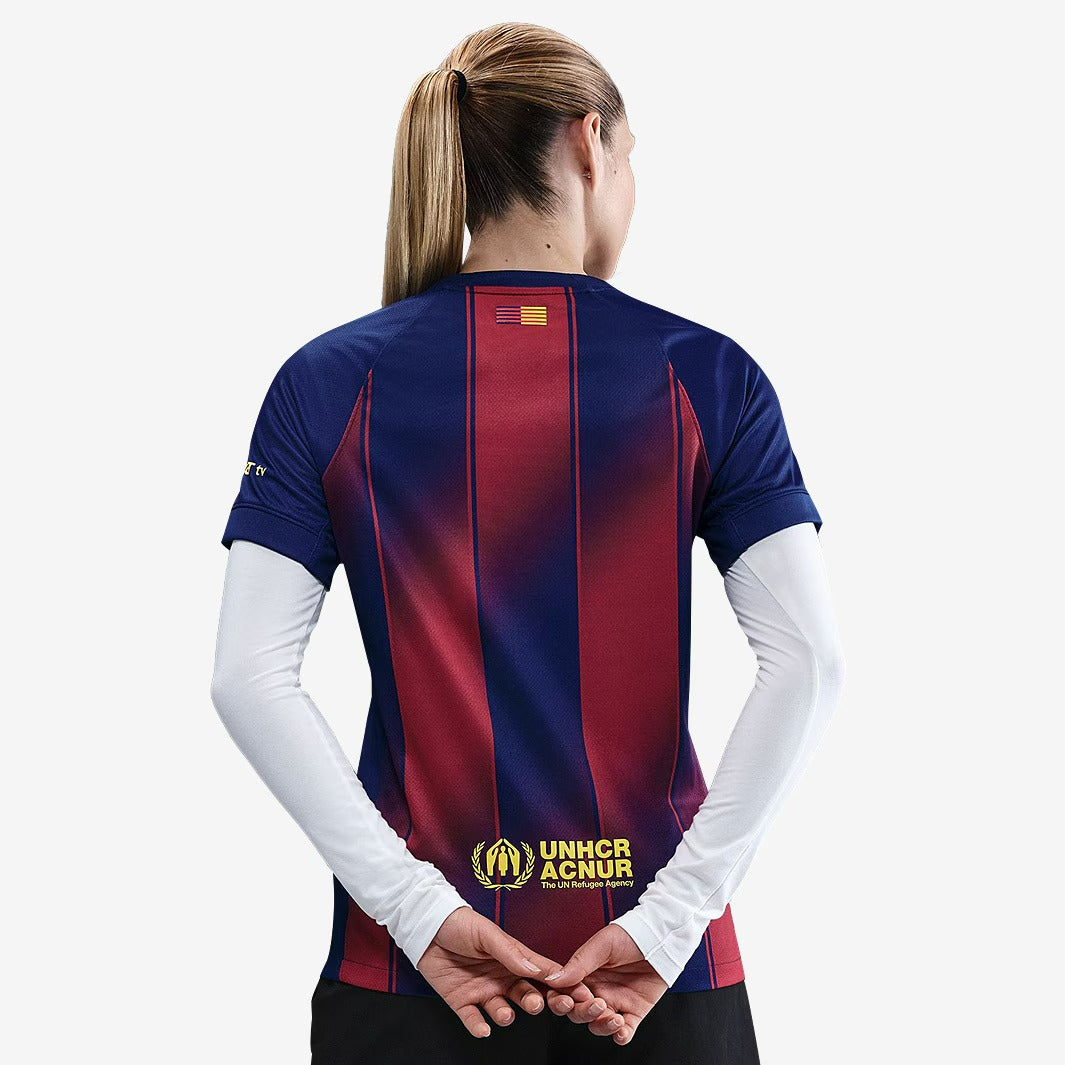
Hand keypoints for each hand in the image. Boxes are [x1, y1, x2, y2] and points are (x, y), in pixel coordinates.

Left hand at [417, 906, 627, 1038]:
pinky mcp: (461, 1002)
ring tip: (505, 1012)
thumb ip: (511, 952)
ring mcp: (482, 990)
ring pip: (502, 1011)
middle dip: (535, 1002)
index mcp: (513, 958)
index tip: (575, 994)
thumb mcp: (487, 933)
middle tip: (537, 1004)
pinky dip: (479, 1027)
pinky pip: (473, 1020)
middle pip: (526, 995)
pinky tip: (483, 1028)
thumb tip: (538, 968)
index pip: (540, 973)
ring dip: (506, 1015)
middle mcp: (501, 977)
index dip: (558, 983)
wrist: (426, 926)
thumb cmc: (460, 923)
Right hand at [542, 923, 668, 1044]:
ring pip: (598, 1025)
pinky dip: (621, 1036)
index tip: (570, 998)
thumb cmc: (631, 935)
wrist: (661, 939)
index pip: (564, 993)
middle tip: (597, 1004)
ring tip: (614, 1018)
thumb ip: (579, 962)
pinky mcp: (634, 1012)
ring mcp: (615, 1003)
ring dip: (602, 1026)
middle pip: (578, 1013)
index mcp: (584, 974)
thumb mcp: (602, 944)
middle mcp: (597, 990)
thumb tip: (553, 978)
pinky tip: (622, 1031)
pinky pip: (624, 1032)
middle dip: (584, 1013)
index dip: (563, 1000)